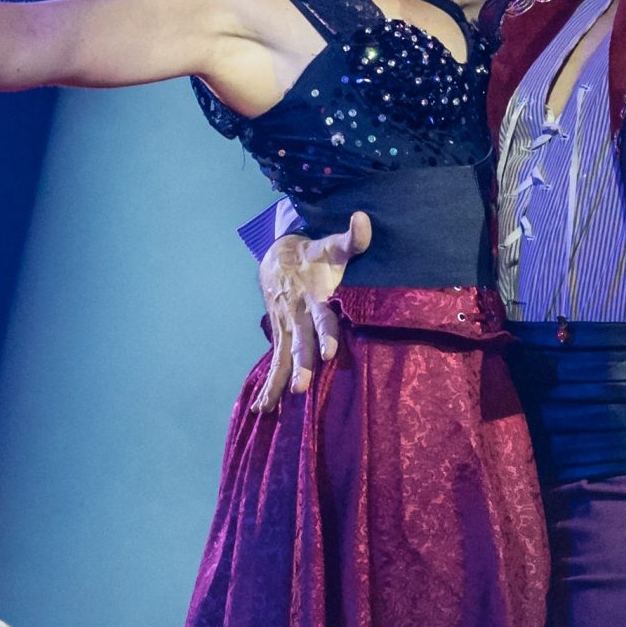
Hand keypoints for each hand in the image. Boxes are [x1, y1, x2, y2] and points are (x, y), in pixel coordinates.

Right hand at [254, 212, 369, 413]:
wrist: (277, 256)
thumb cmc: (316, 256)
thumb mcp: (334, 246)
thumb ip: (353, 238)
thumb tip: (363, 218)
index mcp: (314, 297)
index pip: (322, 318)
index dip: (325, 333)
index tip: (328, 352)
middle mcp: (297, 316)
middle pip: (299, 344)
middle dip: (300, 366)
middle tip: (302, 388)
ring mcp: (286, 328)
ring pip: (283, 357)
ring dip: (278, 381)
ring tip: (271, 406)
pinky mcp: (280, 336)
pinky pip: (275, 363)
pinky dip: (268, 385)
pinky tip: (261, 408)